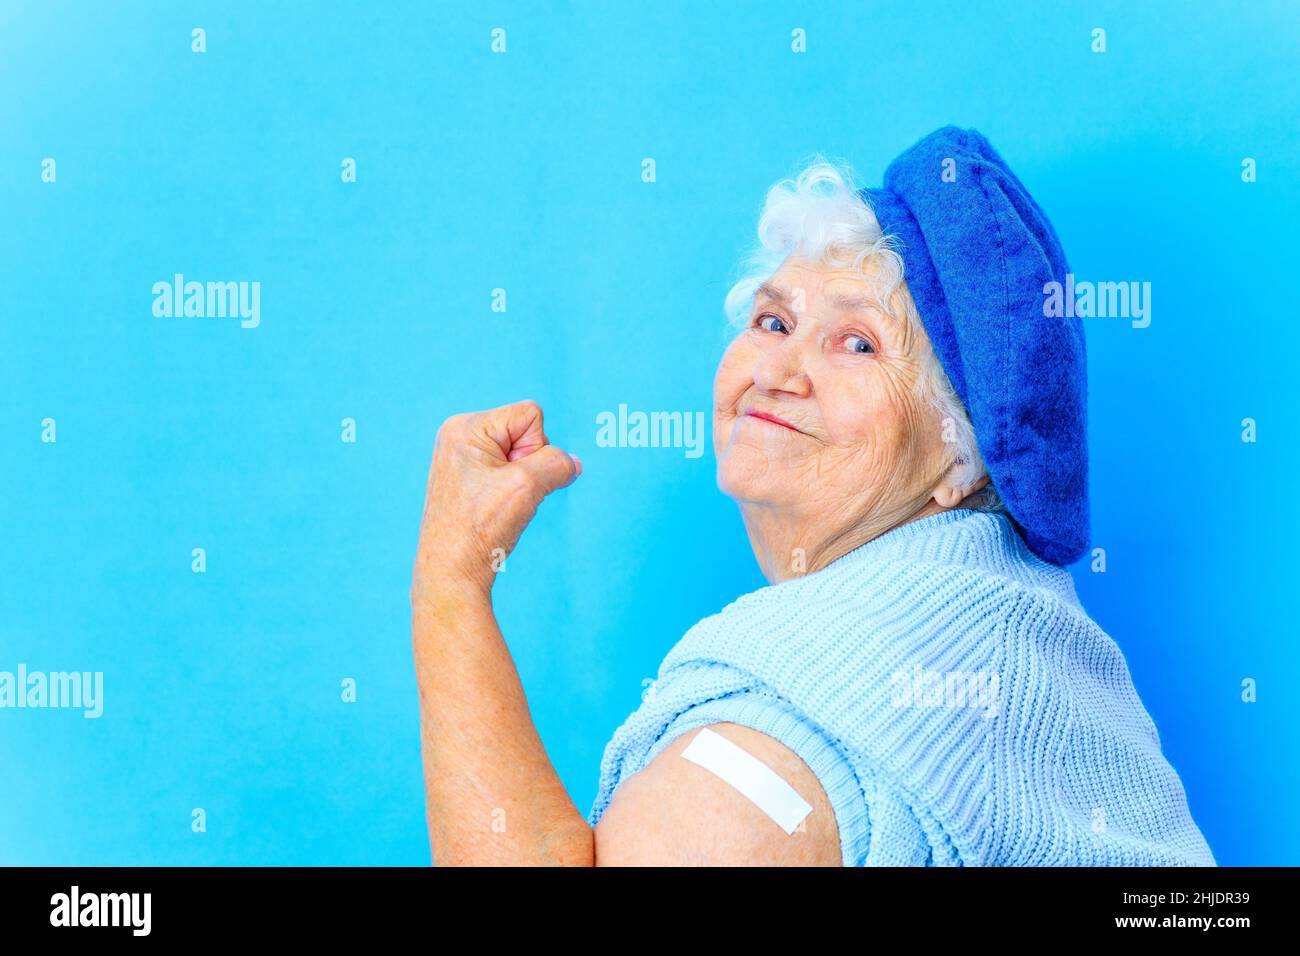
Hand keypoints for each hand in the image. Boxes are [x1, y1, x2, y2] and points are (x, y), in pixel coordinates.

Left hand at [412, 399, 580, 606]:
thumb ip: (558, 464)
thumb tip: (573, 464)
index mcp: (465, 427)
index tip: (511, 480)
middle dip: (528, 466)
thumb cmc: (479, 528)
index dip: (536, 448)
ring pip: (518, 457)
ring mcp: (461, 459)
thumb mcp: (528, 486)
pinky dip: (512, 492)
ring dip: (522, 483)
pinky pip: (507, 473)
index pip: (531, 415)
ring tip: (497, 507)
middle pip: (524, 434)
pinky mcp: (466, 480)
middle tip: (504, 497)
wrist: (452, 573)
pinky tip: (494, 512)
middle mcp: (458, 436)